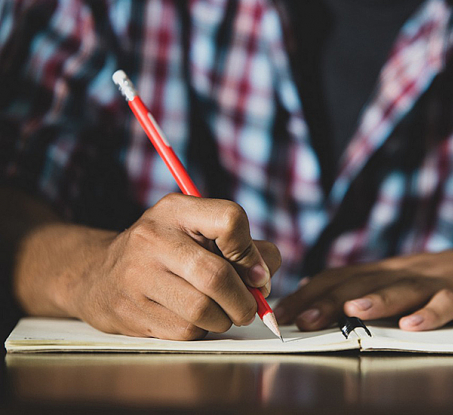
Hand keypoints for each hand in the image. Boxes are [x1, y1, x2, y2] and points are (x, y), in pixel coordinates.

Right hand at [59, 194, 279, 339]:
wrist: (97, 275)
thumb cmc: (166, 252)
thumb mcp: (199, 231)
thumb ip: (243, 247)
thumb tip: (264, 279)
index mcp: (177, 210)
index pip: (230, 219)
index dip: (251, 252)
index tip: (256, 272)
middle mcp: (152, 238)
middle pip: (217, 276)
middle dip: (244, 301)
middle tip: (248, 308)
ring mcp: (137, 276)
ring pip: (202, 311)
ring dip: (223, 319)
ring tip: (218, 312)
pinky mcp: (129, 312)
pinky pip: (184, 332)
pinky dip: (200, 331)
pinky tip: (192, 319)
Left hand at [275, 233, 452, 330]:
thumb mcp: (412, 280)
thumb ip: (376, 287)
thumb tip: (328, 297)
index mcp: (391, 270)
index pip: (341, 276)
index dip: (310, 292)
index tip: (281, 310)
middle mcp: (409, 271)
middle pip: (363, 282)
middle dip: (328, 300)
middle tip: (299, 317)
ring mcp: (440, 281)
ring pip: (402, 289)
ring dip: (375, 301)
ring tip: (349, 312)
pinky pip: (449, 304)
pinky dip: (431, 314)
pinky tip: (415, 326)